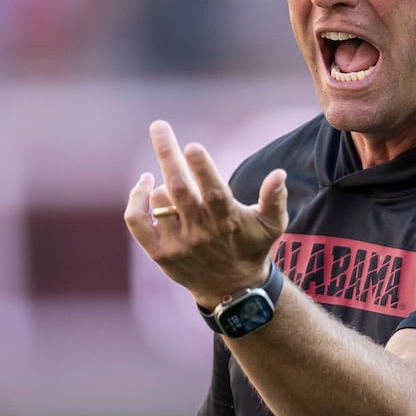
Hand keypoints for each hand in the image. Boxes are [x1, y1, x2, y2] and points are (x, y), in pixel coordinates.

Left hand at [124, 119, 288, 309]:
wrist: (232, 289)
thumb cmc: (251, 247)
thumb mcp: (272, 225)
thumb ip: (274, 199)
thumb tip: (279, 173)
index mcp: (227, 221)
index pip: (214, 192)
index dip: (203, 169)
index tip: (193, 146)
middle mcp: (201, 232)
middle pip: (178, 189)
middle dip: (168, 154)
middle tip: (159, 126)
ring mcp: (178, 244)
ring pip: (160, 203)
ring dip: (160, 183)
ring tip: (170, 175)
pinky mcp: (160, 253)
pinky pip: (138, 223)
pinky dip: (136, 200)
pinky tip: (143, 183)